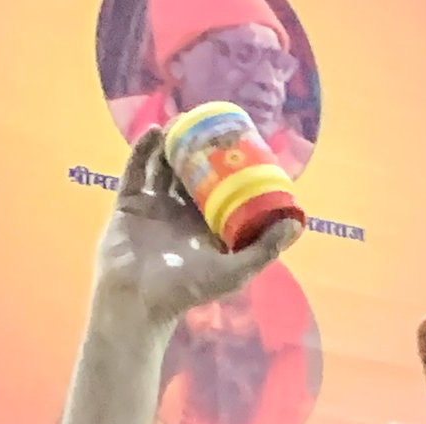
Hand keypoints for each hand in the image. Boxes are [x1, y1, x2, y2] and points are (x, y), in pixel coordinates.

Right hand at [93, 129, 299, 331]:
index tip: (242, 145)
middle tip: (211, 125)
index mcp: (207, 227)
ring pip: (163, 166)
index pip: (222, 191)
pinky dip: (143, 149)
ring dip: (172, 145)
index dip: (230, 170)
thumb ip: (265, 249)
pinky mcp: (129, 202)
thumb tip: (297, 224)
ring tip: (184, 123)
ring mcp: (154, 205)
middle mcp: (181, 213)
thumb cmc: (188, 289)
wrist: (138, 299)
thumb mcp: (235, 271)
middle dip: (200, 151)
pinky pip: (136, 169)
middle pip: (192, 174)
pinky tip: (155, 131)